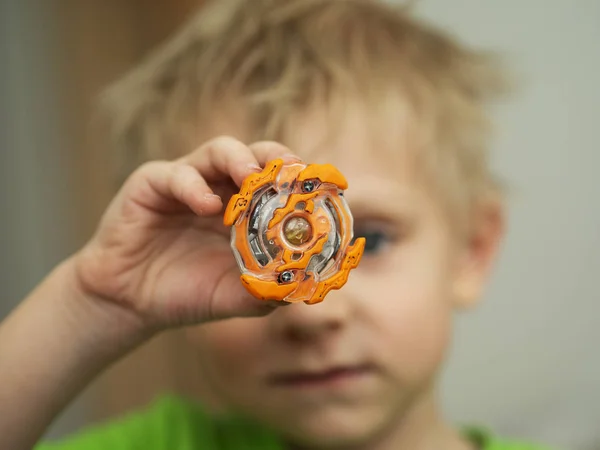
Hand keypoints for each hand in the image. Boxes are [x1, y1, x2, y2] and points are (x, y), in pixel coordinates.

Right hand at [73, 137, 299, 330]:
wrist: (132, 304)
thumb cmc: (186, 294)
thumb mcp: (233, 297)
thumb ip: (265, 290)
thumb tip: (304, 285)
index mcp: (245, 210)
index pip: (279, 182)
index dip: (300, 182)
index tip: (322, 190)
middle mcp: (220, 188)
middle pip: (256, 154)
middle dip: (277, 158)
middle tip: (292, 173)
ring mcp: (187, 182)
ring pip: (219, 151)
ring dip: (240, 160)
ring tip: (252, 179)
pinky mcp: (152, 184)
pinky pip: (176, 174)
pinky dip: (194, 186)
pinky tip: (207, 207)